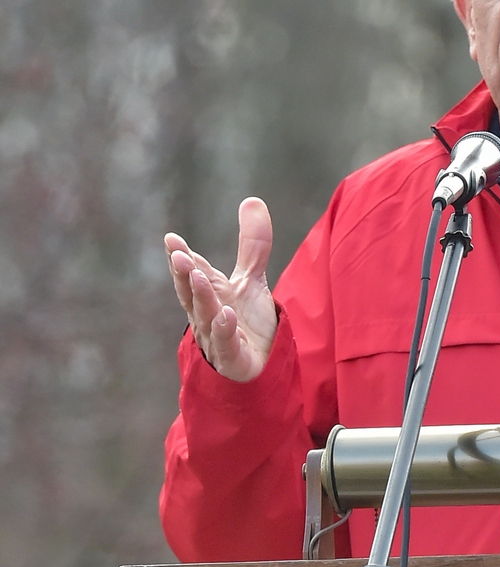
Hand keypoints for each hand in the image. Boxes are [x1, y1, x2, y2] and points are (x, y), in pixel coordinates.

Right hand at [165, 198, 278, 381]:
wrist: (261, 366)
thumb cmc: (247, 324)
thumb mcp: (252, 279)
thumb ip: (252, 245)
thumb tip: (252, 200)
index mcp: (209, 294)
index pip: (194, 272)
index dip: (183, 256)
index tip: (172, 239)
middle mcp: (208, 314)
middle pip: (192, 293)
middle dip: (184, 274)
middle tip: (178, 254)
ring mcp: (218, 338)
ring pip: (205, 316)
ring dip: (201, 297)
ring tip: (199, 276)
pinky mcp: (234, 359)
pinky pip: (226, 345)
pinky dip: (224, 330)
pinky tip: (226, 314)